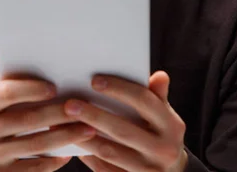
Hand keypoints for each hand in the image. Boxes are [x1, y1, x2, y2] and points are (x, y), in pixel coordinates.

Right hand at [0, 59, 95, 171]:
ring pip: (36, 145)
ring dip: (65, 136)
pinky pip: (34, 168)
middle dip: (58, 113)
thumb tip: (19, 58)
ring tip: (88, 128)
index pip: (6, 93)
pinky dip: (54, 160)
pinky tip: (71, 152)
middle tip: (82, 106)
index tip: (55, 87)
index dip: (31, 89)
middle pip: (27, 120)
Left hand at [65, 71, 186, 171]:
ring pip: (110, 152)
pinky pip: (105, 170)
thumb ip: (158, 95)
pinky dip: (88, 156)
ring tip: (65, 123)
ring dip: (85, 137)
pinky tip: (73, 143)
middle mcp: (163, 150)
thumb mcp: (165, 115)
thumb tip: (160, 75)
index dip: (119, 89)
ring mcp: (148, 171)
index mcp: (172, 126)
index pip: (143, 101)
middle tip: (70, 104)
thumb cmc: (162, 133)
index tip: (94, 81)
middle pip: (122, 129)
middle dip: (94, 115)